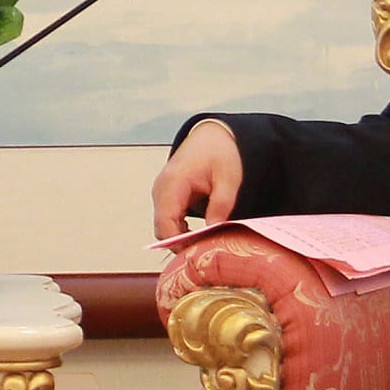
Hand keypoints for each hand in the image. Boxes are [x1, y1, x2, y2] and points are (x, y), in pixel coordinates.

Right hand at [150, 121, 243, 241]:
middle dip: (180, 245)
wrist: (212, 135)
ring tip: (204, 245)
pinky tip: (198, 235)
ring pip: (163, 227)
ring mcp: (161, 193)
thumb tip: (212, 232)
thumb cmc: (220, 153)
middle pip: (161, 230)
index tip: (199, 253)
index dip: (178, 243)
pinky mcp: (165, 197)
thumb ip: (220, 205)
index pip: (165, 223)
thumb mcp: (228, 179)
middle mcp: (160, 189)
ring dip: (180, 239)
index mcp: (173, 183)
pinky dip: (179, 231)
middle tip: (205, 253)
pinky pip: (167, 221)